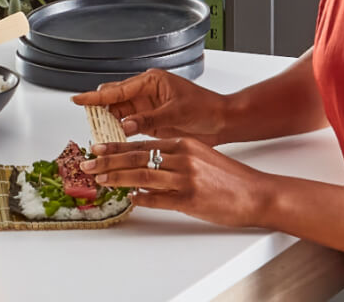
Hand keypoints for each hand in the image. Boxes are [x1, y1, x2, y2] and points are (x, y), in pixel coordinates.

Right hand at [73, 68, 229, 140]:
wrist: (223, 121)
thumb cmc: (206, 108)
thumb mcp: (175, 113)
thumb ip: (148, 119)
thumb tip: (124, 125)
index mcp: (151, 82)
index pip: (117, 89)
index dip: (95, 97)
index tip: (77, 100)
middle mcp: (146, 93)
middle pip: (113, 101)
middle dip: (99, 112)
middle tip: (88, 125)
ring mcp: (147, 109)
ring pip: (118, 115)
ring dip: (109, 125)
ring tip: (97, 137)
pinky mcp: (150, 123)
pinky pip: (128, 127)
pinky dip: (120, 134)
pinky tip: (113, 142)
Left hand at [85, 137, 274, 227]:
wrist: (257, 193)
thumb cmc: (229, 177)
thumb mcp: (201, 156)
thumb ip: (174, 156)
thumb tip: (145, 162)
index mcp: (184, 144)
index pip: (142, 144)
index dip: (116, 147)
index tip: (96, 148)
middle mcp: (183, 158)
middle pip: (137, 158)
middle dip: (107, 160)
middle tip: (86, 164)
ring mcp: (186, 179)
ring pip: (142, 176)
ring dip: (117, 178)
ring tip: (99, 179)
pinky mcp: (190, 200)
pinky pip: (159, 199)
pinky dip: (141, 200)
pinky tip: (129, 200)